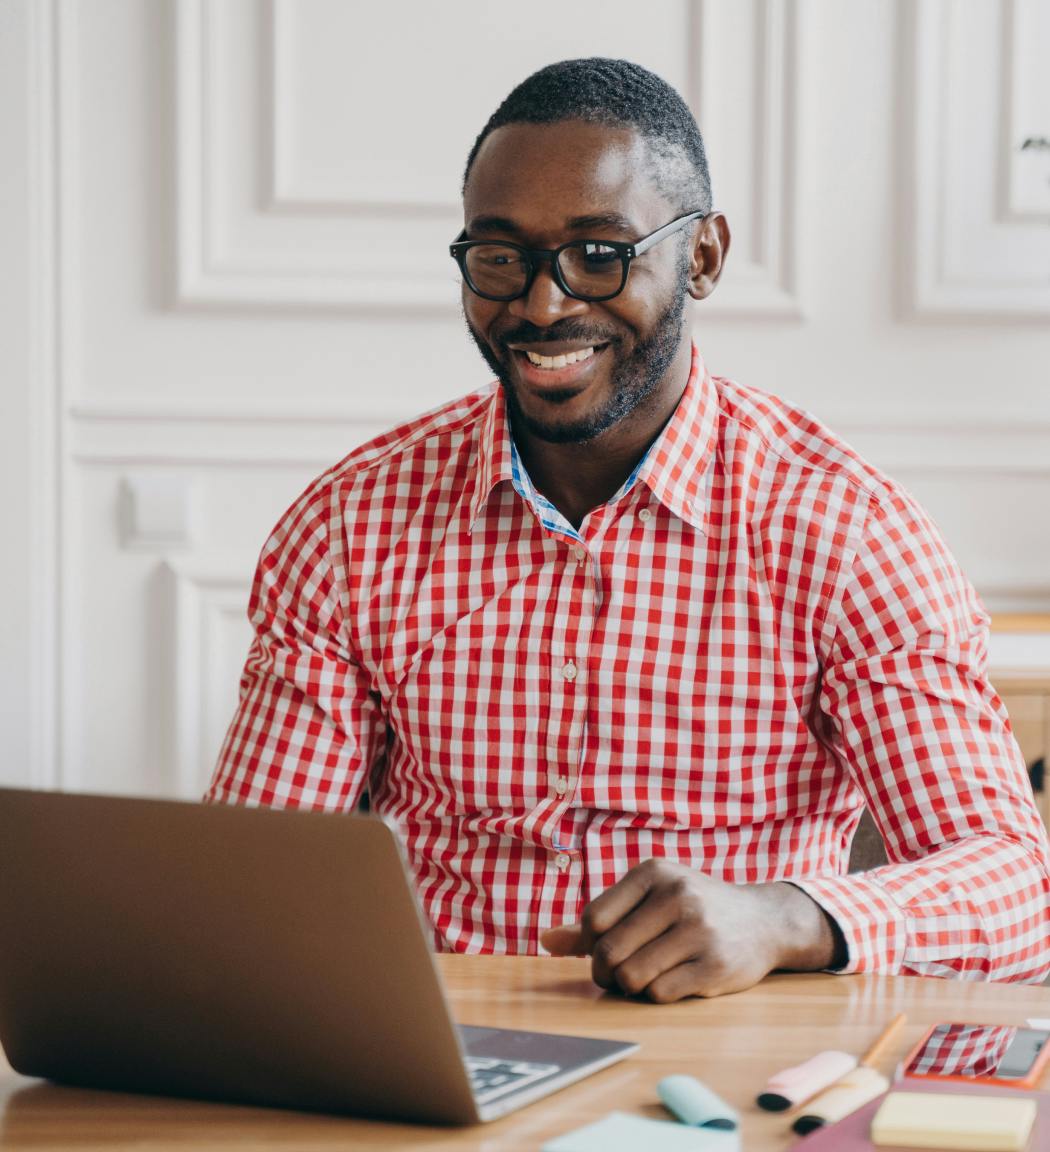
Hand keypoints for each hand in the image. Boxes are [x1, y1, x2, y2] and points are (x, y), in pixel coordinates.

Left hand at [540, 859, 842, 1001]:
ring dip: (632, 986)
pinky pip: (660, 994)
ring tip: (646, 976)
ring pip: (632, 976)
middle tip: (619, 974)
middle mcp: (676, 895)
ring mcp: (698, 929)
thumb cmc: (691, 909)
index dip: (589, 945)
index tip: (603, 951)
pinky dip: (657, 995)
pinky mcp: (716, 965)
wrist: (763, 921)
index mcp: (653, 872)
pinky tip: (673, 981)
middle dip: (606, 972)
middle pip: (609, 951)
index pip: (594, 919)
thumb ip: (599, 920)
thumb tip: (545, 940)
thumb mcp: (648, 899)